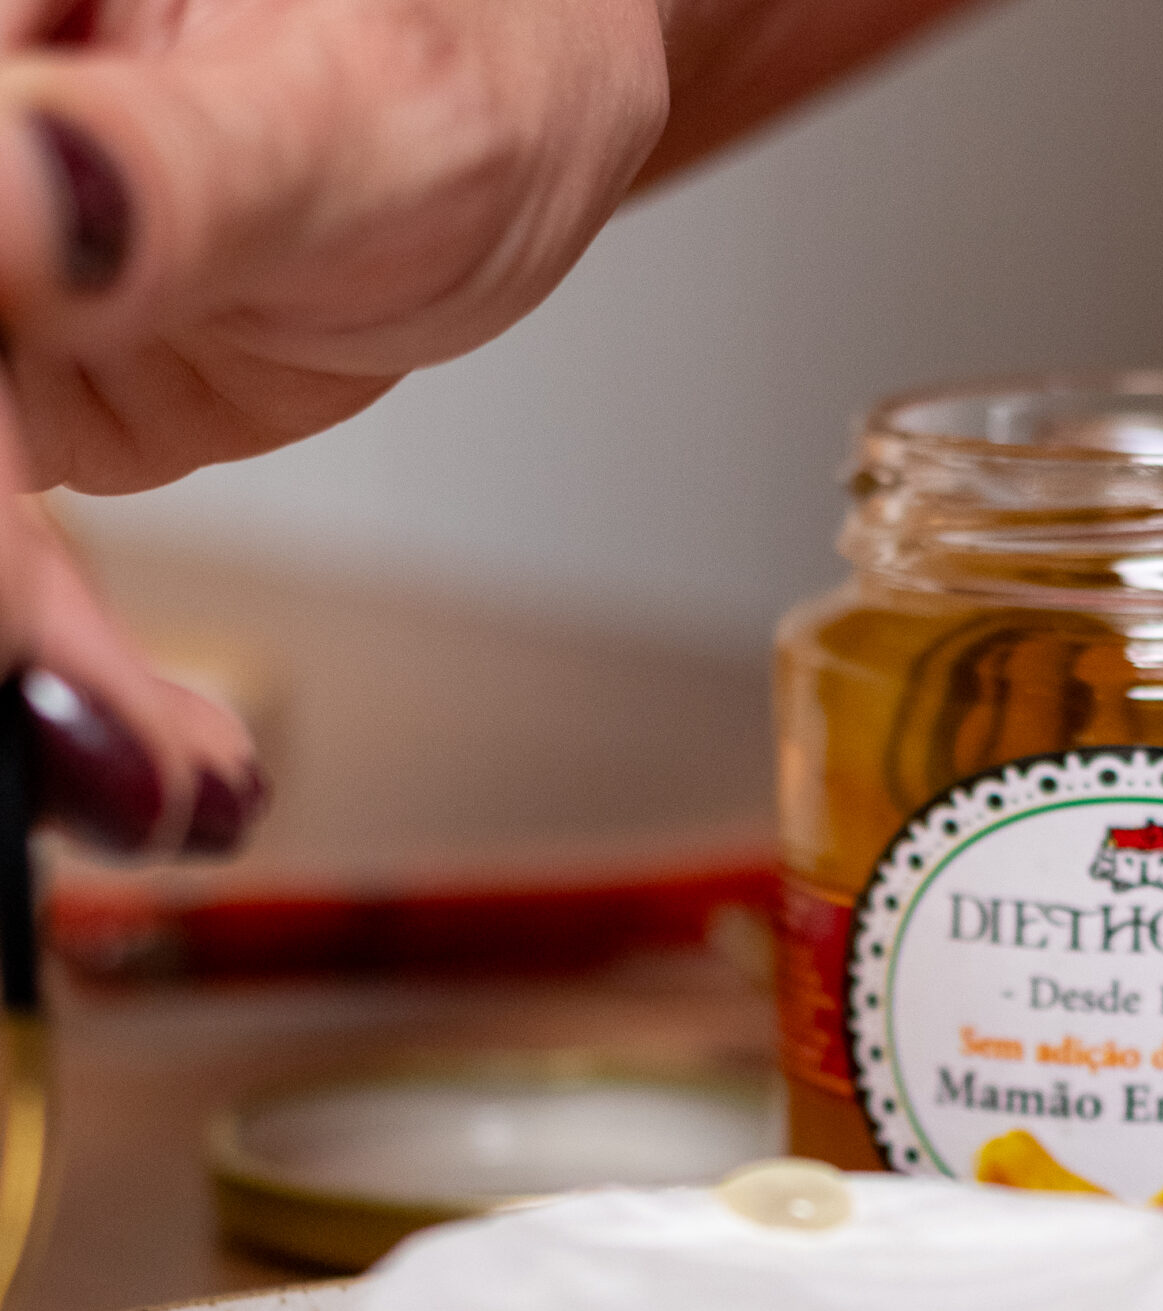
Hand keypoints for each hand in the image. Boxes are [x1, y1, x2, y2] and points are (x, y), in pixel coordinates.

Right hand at [0, 0, 972, 854]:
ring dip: (57, 689)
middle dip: (23, 636)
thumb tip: (17, 224)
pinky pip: (8, 557)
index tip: (30, 653)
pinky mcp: (18, 392)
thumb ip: (161, 182)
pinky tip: (176, 760)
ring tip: (180, 784)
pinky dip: (83, 675)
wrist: (512, 90)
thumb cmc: (466, 46)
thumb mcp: (345, 114)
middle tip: (141, 778)